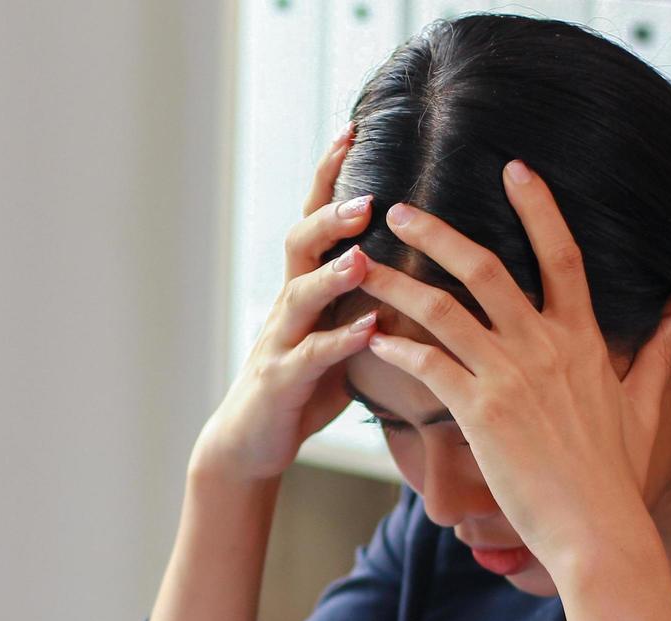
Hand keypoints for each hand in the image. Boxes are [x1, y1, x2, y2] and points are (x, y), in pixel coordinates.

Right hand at [192, 123, 380, 482]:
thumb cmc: (304, 386)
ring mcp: (280, 342)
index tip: (353, 129)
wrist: (251, 441)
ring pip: (298, 296)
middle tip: (367, 194)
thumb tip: (419, 265)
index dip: (328, 175)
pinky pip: (311, 357)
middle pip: (299, 244)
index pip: (314, 219)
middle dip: (329, 214)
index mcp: (305, 289)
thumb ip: (365, 299)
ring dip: (332, 273)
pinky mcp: (281, 383)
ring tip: (364, 255)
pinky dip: (339, 341)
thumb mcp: (338, 334)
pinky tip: (367, 329)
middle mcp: (287, 305)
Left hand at [358, 160, 670, 568]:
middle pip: (486, 266)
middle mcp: (545, 346)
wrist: (598, 529)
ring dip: (397, 283)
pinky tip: (371, 339)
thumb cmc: (617, 476)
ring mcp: (511, 376)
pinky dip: (397, 348)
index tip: (515, 167)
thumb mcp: (644, 407)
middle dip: (437, 232)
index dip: (539, 207)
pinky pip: (429, 365)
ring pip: (444, 310)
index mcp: (582, 339)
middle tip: (399, 208)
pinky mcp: (481, 412)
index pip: (563, 254)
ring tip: (362, 265)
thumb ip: (657, 357)